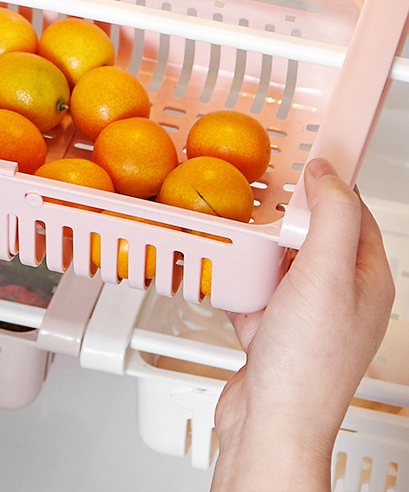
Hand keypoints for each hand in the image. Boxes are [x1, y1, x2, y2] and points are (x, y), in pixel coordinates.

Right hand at [211, 157, 394, 491]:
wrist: (270, 422)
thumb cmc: (307, 361)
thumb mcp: (327, 273)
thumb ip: (332, 217)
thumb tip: (328, 174)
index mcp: (365, 280)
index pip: (355, 216)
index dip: (331, 187)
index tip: (304, 162)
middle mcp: (337, 296)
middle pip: (312, 237)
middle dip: (284, 217)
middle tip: (259, 195)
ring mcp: (302, 314)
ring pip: (278, 262)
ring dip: (256, 247)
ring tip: (236, 228)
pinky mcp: (270, 331)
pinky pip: (252, 290)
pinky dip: (236, 278)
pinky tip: (220, 270)